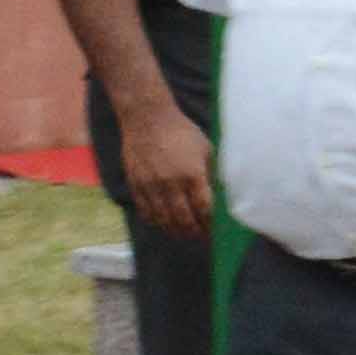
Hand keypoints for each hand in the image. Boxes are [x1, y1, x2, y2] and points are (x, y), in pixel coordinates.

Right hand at [107, 81, 217, 235]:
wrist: (147, 118)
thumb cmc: (181, 132)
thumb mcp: (206, 149)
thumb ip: (212, 174)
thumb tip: (220, 196)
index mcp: (193, 174)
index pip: (204, 210)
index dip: (210, 225)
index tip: (214, 231)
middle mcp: (171, 183)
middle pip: (184, 220)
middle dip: (194, 232)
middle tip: (200, 236)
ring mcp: (151, 186)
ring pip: (164, 220)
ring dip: (175, 231)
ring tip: (183, 233)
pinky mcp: (136, 185)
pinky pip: (146, 212)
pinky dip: (156, 222)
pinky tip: (164, 222)